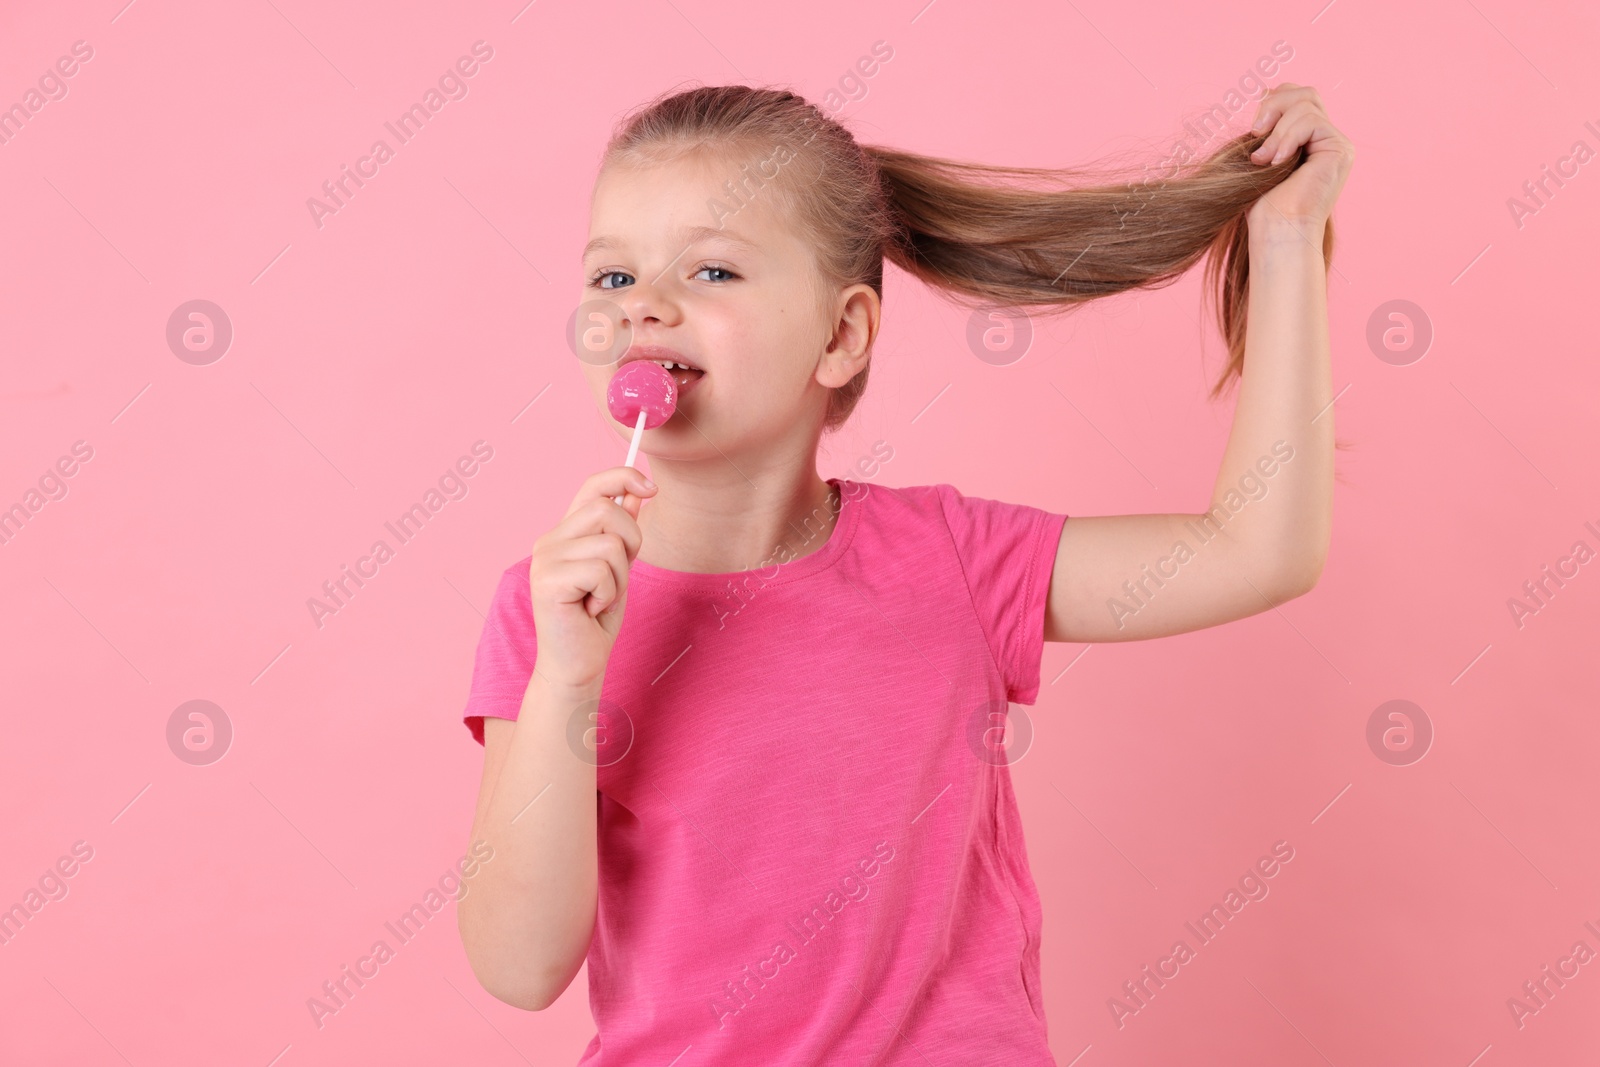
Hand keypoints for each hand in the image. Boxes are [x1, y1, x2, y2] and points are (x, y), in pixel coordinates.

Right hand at [527, 466, 656, 687]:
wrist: (577, 665)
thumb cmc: (595, 620)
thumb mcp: (617, 569)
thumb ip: (621, 533)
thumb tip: (638, 493)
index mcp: (565, 533)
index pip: (592, 486)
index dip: (623, 477)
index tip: (652, 488)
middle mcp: (549, 540)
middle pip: (606, 509)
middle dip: (631, 542)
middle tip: (617, 577)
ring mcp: (545, 559)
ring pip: (609, 543)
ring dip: (620, 577)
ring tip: (601, 598)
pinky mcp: (547, 581)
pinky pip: (601, 570)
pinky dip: (608, 594)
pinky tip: (590, 610)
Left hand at [1247, 84, 1354, 231]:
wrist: (1276, 230)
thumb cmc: (1262, 203)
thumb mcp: (1258, 154)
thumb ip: (1267, 126)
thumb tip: (1264, 88)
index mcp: (1306, 139)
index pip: (1295, 96)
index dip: (1273, 99)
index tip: (1253, 128)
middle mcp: (1325, 138)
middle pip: (1304, 92)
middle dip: (1273, 105)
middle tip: (1255, 134)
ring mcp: (1335, 143)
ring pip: (1306, 103)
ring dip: (1277, 129)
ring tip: (1264, 159)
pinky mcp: (1340, 148)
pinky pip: (1311, 120)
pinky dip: (1287, 137)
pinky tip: (1277, 162)